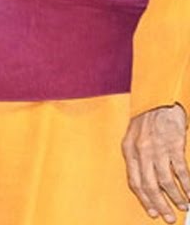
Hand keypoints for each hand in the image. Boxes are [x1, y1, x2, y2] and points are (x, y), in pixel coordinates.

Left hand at [122, 104, 189, 222]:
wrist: (159, 99)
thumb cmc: (146, 118)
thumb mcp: (133, 137)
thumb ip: (137, 157)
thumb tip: (145, 180)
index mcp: (129, 150)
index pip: (134, 181)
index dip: (144, 199)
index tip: (152, 211)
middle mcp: (141, 152)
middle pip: (149, 185)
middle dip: (159, 204)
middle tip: (167, 217)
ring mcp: (157, 149)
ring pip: (166, 181)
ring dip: (175, 197)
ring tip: (182, 206)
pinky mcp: (173, 145)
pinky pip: (181, 171)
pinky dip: (187, 185)